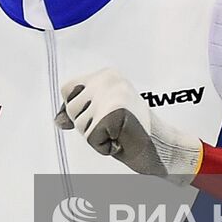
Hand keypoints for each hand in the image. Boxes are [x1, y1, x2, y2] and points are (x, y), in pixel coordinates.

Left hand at [54, 69, 201, 179]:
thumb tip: (58, 119)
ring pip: (79, 124)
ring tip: (118, 132)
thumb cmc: (135, 130)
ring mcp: (111, 96)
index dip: (77, 109)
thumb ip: (80, 110)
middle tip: (113, 126)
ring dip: (95, 135)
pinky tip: (121, 139)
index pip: (68, 89)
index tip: (99, 115)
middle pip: (71, 108)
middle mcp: (109, 80)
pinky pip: (91, 138)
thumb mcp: (102, 113)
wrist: (162, 146)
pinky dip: (103, 146)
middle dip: (87, 124)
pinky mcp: (111, 115)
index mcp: (107, 74)